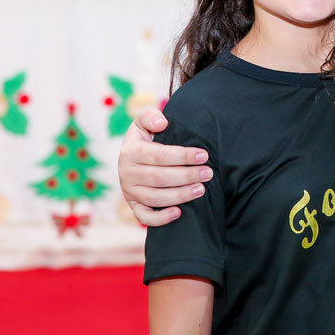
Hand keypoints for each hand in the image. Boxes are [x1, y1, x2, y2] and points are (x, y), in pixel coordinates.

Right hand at [117, 108, 212, 226]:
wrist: (132, 156)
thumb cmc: (146, 137)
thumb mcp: (144, 122)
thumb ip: (151, 116)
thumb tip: (162, 123)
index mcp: (130, 151)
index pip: (159, 155)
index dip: (183, 155)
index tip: (204, 155)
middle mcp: (126, 173)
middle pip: (160, 178)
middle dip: (187, 176)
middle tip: (208, 173)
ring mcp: (129, 192)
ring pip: (155, 198)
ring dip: (180, 195)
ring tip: (201, 189)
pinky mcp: (134, 206)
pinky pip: (145, 217)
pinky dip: (161, 218)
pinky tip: (179, 213)